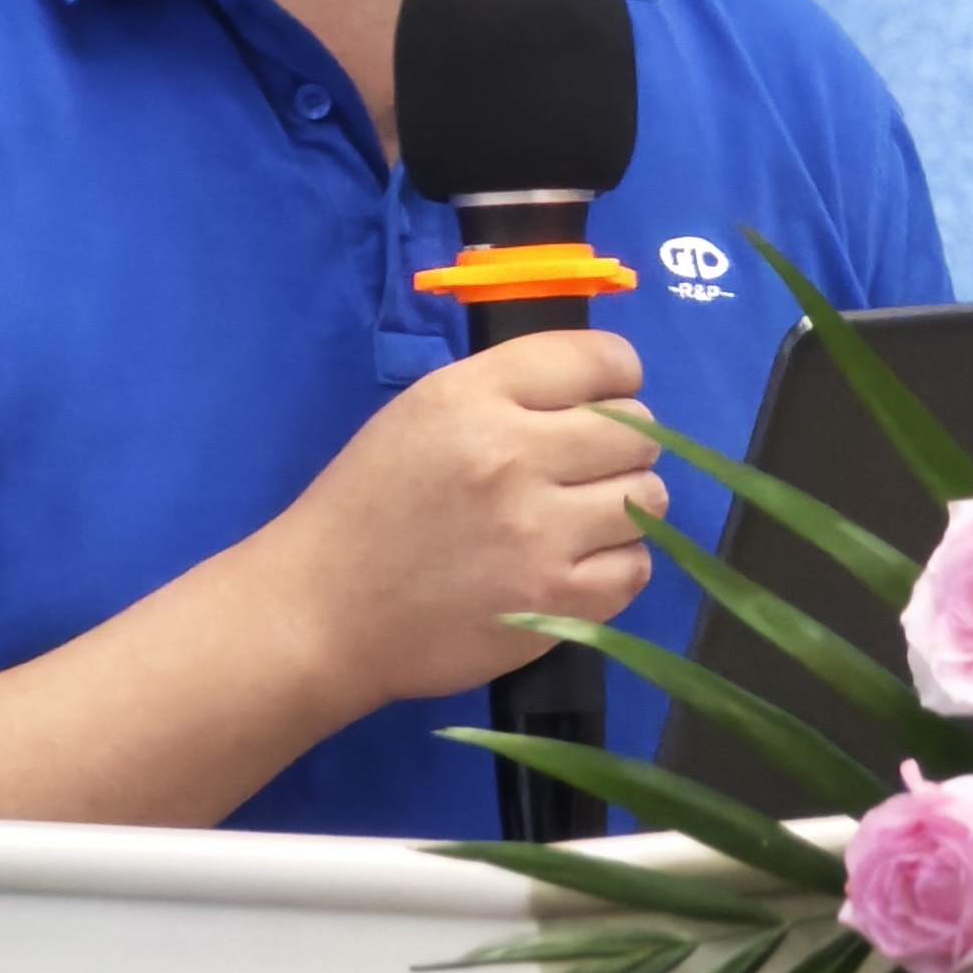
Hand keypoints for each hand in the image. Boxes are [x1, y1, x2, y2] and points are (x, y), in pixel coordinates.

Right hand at [262, 333, 666, 712]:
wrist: (323, 612)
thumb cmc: (370, 505)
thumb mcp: (423, 412)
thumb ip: (509, 390)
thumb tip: (601, 389)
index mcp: (473, 397)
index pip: (602, 360)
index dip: (616, 377)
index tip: (603, 399)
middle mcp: (513, 456)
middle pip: (638, 430)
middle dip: (621, 444)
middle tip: (584, 467)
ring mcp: (539, 534)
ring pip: (648, 498)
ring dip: (624, 505)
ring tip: (580, 517)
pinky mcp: (555, 602)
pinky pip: (636, 567)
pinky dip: (616, 565)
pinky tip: (574, 563)